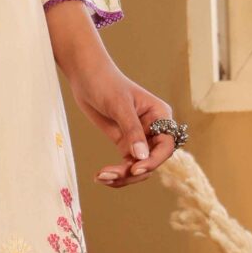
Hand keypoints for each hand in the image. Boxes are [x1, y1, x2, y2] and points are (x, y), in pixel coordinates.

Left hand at [44, 1, 176, 187]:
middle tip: (109, 176)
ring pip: (138, 166)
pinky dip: (115, 173)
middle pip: (152, 160)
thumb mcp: (119, 105)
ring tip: (100, 177)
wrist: (85, 75)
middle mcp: (153, 129)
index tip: (135, 169)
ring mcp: (139, 137)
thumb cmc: (105, 82)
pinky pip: (125, 164)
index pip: (166, 145)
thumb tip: (141, 157)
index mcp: (160, 116)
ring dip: (122, 176)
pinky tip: (100, 177)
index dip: (154, 160)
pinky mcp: (124, 142)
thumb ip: (131, 131)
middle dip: (133, 172)